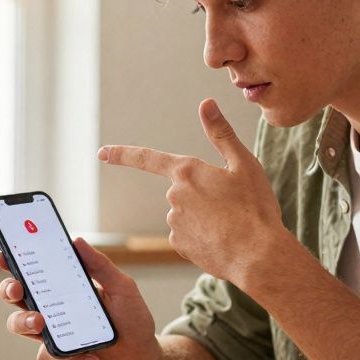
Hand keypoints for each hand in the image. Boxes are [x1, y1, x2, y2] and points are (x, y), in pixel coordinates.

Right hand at [0, 237, 161, 359]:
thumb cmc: (131, 321)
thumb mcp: (122, 289)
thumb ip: (101, 266)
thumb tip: (77, 241)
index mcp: (62, 287)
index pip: (32, 271)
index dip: (12, 261)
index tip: (4, 254)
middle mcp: (51, 309)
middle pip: (15, 296)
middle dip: (8, 289)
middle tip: (17, 288)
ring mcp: (51, 335)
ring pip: (19, 325)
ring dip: (24, 322)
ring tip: (41, 322)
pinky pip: (48, 357)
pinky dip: (70, 357)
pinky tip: (92, 358)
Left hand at [98, 98, 283, 283]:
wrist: (258, 256)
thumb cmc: (254, 208)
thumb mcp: (244, 165)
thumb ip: (221, 133)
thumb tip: (206, 104)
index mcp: (188, 171)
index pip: (148, 158)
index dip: (123, 154)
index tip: (102, 153)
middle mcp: (174, 196)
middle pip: (183, 190)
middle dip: (204, 195)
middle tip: (234, 205)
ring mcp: (175, 222)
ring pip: (187, 213)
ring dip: (205, 217)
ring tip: (232, 224)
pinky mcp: (179, 245)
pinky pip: (189, 235)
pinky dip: (204, 236)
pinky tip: (223, 240)